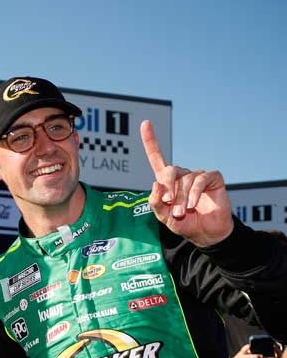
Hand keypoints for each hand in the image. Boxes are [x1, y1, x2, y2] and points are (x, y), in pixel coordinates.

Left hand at [142, 121, 232, 246]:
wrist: (206, 234)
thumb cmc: (184, 224)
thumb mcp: (163, 217)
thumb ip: (155, 203)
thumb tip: (155, 183)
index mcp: (167, 181)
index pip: (157, 157)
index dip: (150, 141)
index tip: (145, 123)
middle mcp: (182, 175)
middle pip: (169, 170)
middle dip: (167, 188)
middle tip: (168, 205)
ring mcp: (198, 175)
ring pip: (185, 180)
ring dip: (181, 198)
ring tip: (183, 212)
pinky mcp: (213, 179)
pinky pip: (200, 180)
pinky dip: (194, 193)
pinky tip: (194, 205)